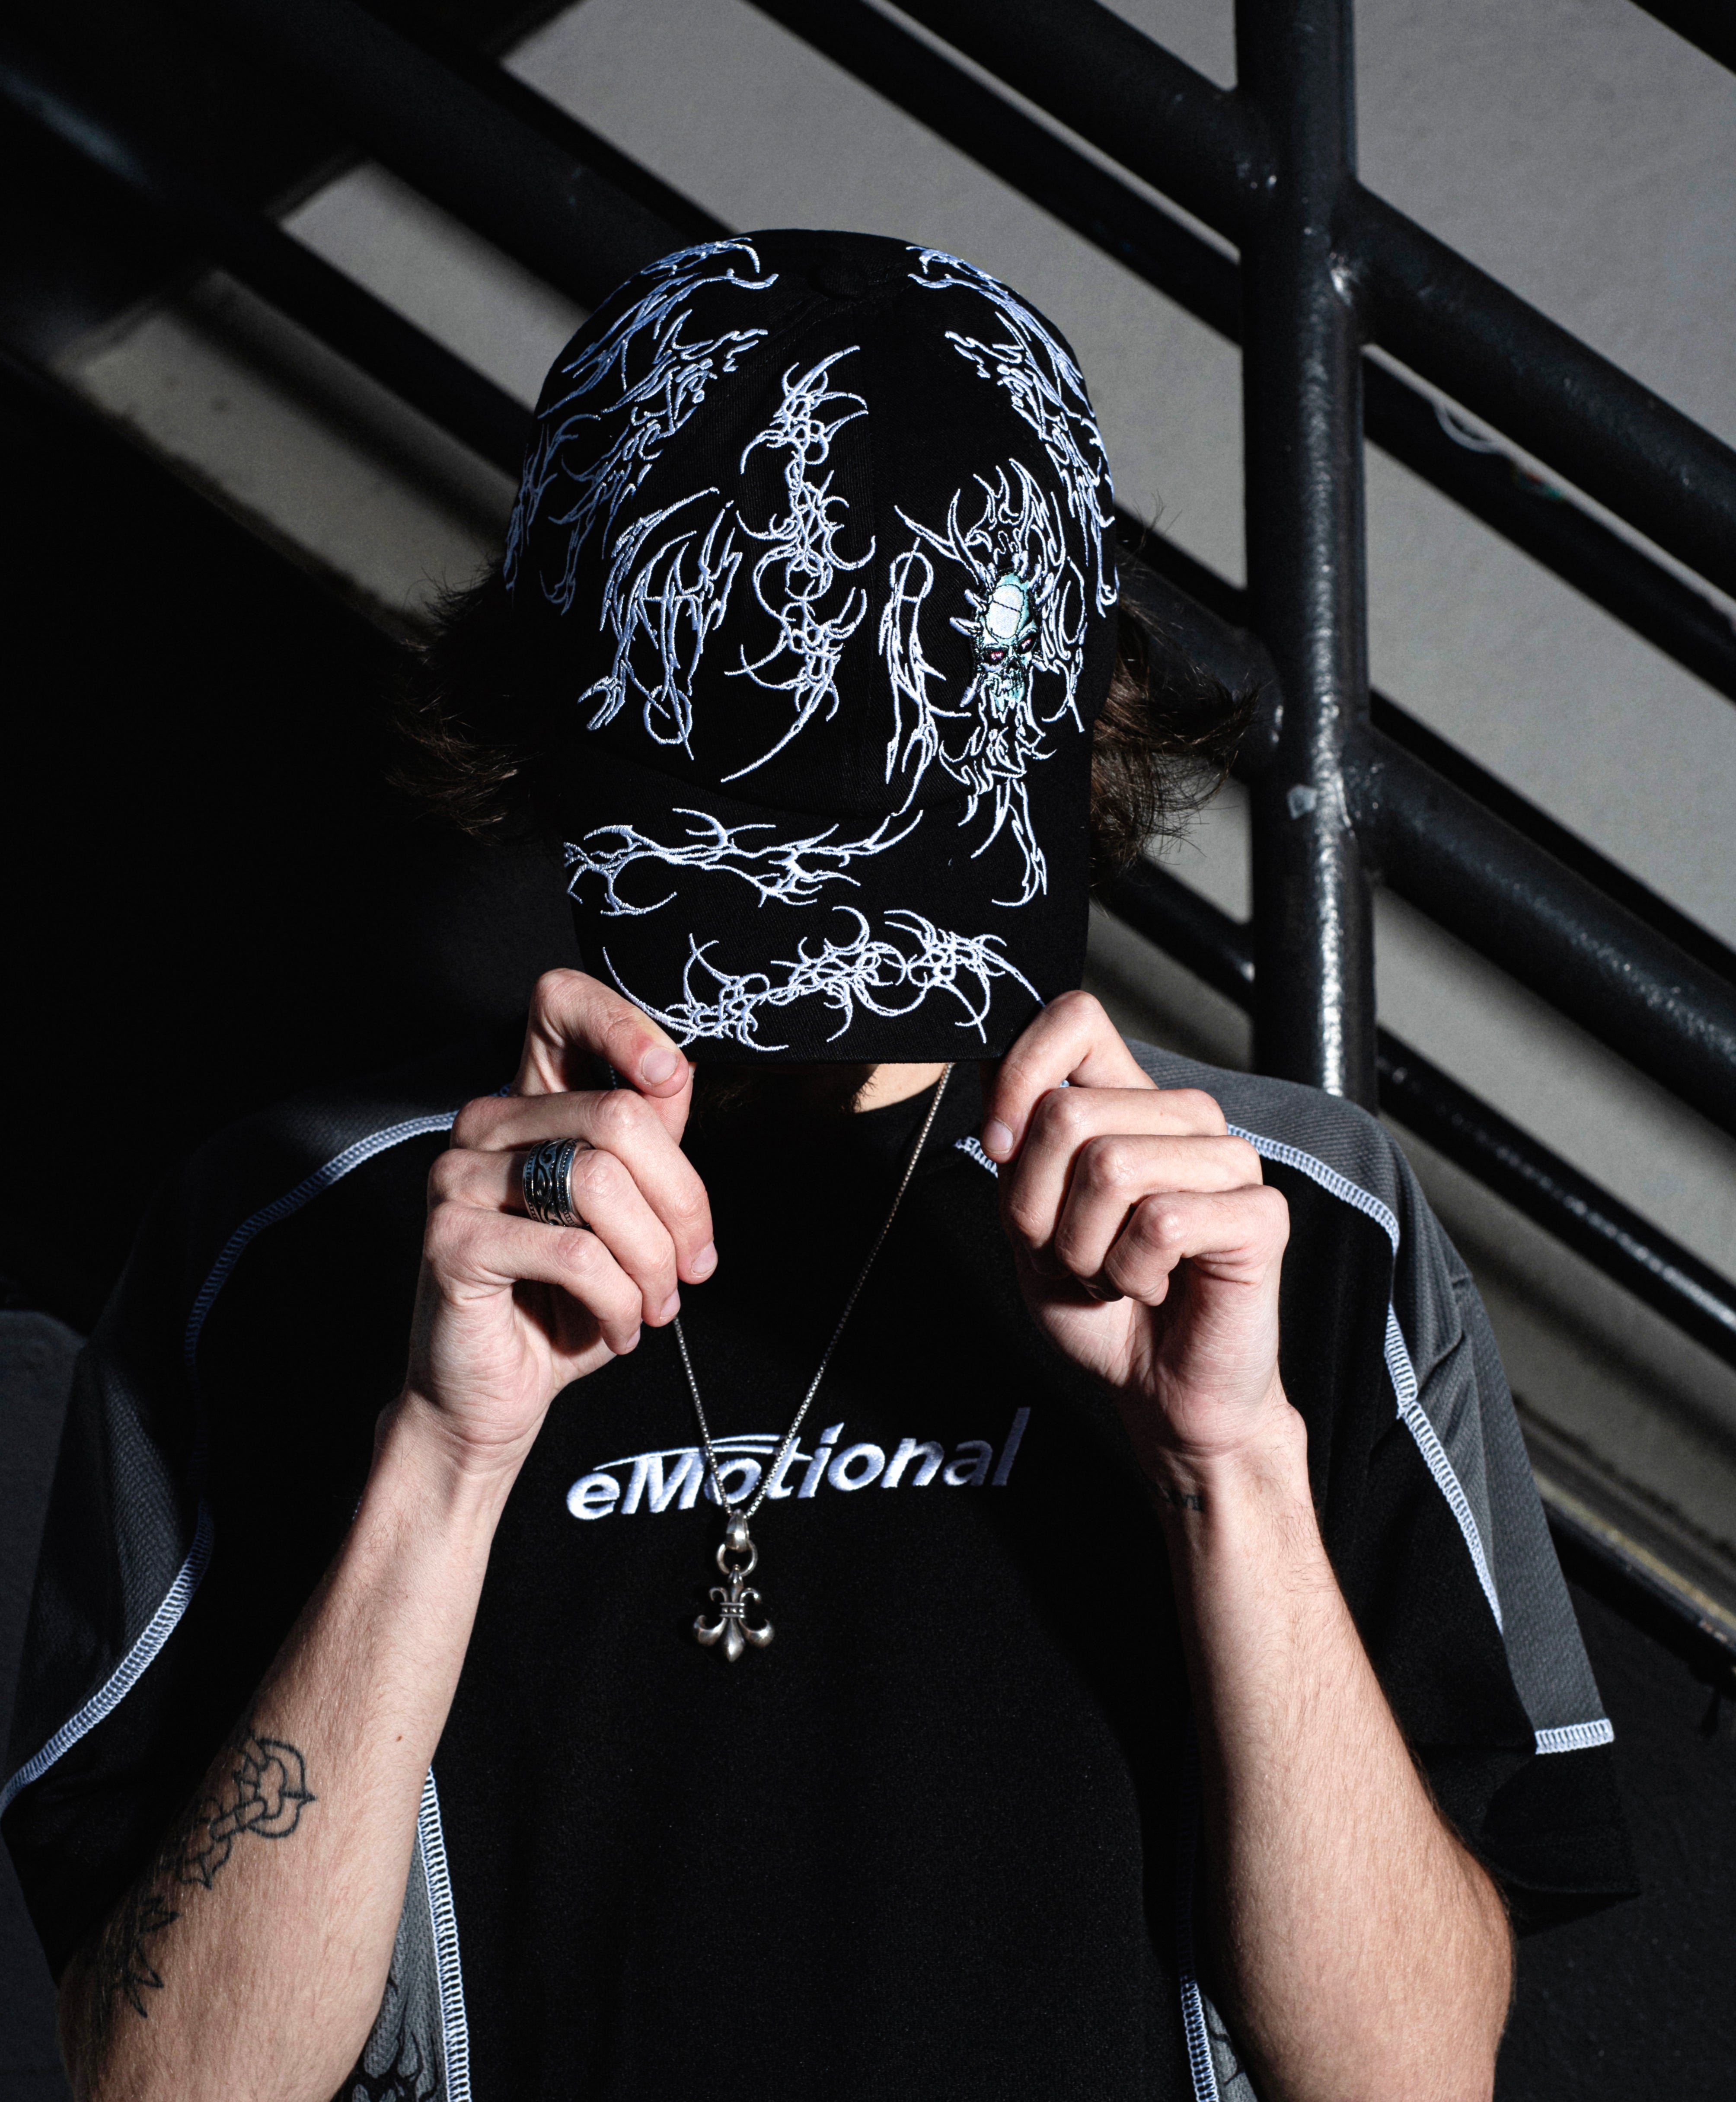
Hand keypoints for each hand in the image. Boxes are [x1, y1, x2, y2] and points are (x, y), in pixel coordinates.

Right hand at [397, 971, 714, 1478]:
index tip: (666, 1076)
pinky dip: (617, 1299)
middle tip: (692, 1267)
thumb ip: (647, 1142)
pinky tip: (616, 1328)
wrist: (492, 1395)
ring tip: (653, 1305)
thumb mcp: (625, 1216)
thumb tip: (674, 1074)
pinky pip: (573, 1251)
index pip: (557, 1004)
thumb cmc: (561, 1302)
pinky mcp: (453, 1240)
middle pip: (620, 1116)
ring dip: (652, 1261)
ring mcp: (459, 1179)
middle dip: (682, 1202)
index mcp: (527, 1104)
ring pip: (601, 1182)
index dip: (621, 1023)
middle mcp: (485, 1127)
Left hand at [981, 991, 1291, 1481]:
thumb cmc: (1099, 1304)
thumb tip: (988, 1075)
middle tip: (1069, 1253)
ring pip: (1109, 1166)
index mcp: (1125, 1101)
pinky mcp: (1260, 1212)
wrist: (1158, 1389)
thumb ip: (1014, 1145)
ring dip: (1083, 1247)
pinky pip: (1160, 1221)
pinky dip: (1133, 1271)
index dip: (1019, 1072)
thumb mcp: (1028, 1218)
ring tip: (1112, 1272)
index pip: (1075, 1017)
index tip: (998, 1144)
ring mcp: (1228, 1160)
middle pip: (1068, 1111)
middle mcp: (1181, 1117)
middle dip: (1039, 1207)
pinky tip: (1154, 1285)